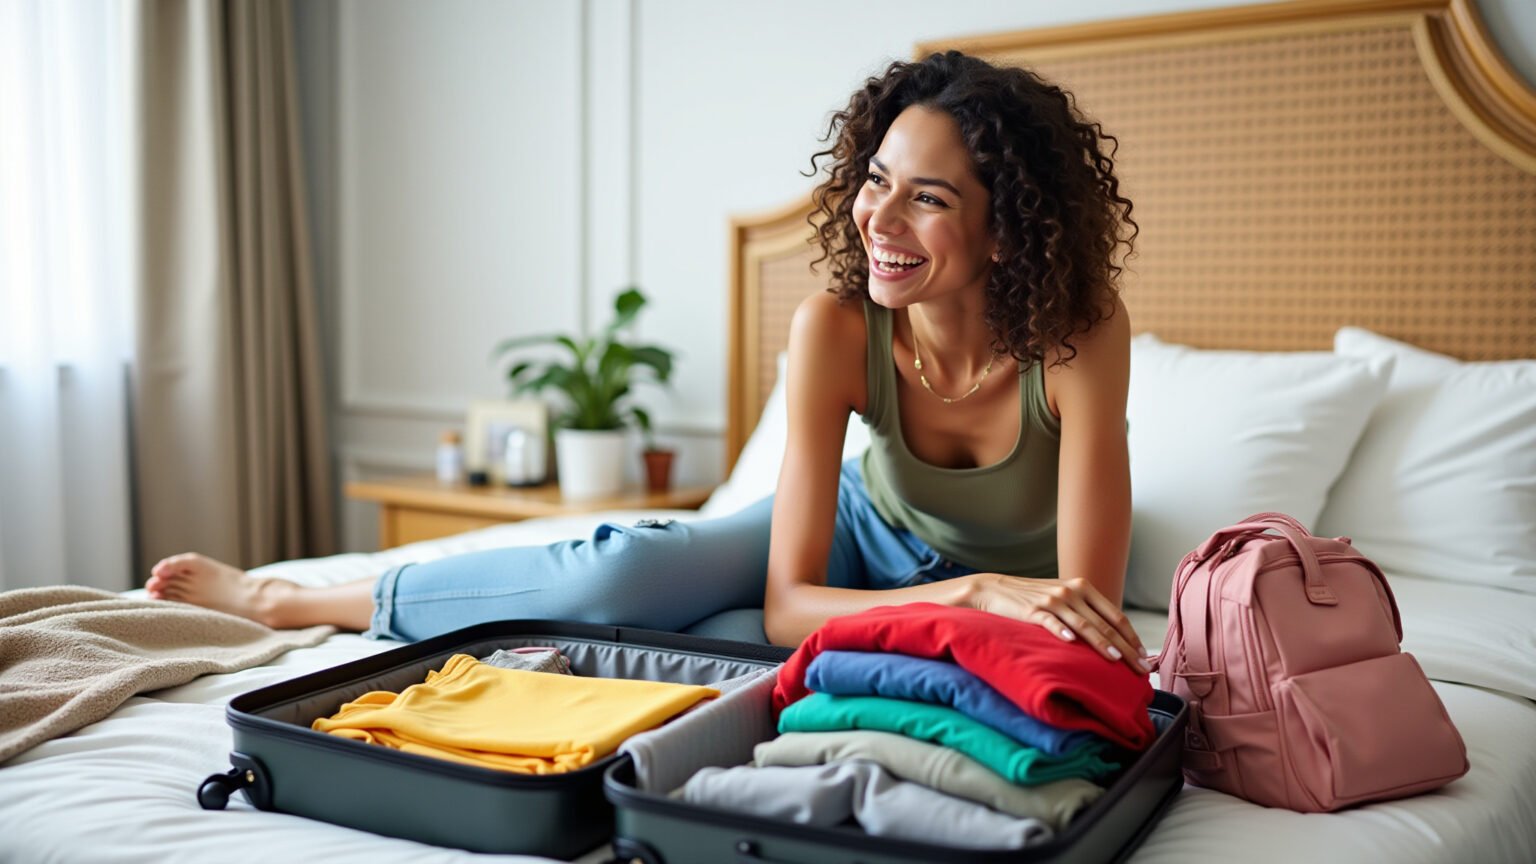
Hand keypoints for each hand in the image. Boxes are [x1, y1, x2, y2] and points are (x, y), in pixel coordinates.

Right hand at [965, 573, 1151, 673]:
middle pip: (1105, 624)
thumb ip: (1086, 611)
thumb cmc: (1032, 598)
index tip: (1145, 657)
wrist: (993, 589)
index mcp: (1083, 587)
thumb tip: (1113, 637)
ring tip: (1117, 660)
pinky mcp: (1032, 610)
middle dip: (1126, 648)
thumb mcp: (1063, 597)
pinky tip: (1071, 643)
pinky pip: (1051, 622)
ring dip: (1102, 643)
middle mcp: (1072, 592)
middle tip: (1141, 669)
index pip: (1116, 616)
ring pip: (1083, 625)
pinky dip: (1062, 632)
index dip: (1133, 638)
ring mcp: (1052, 600)